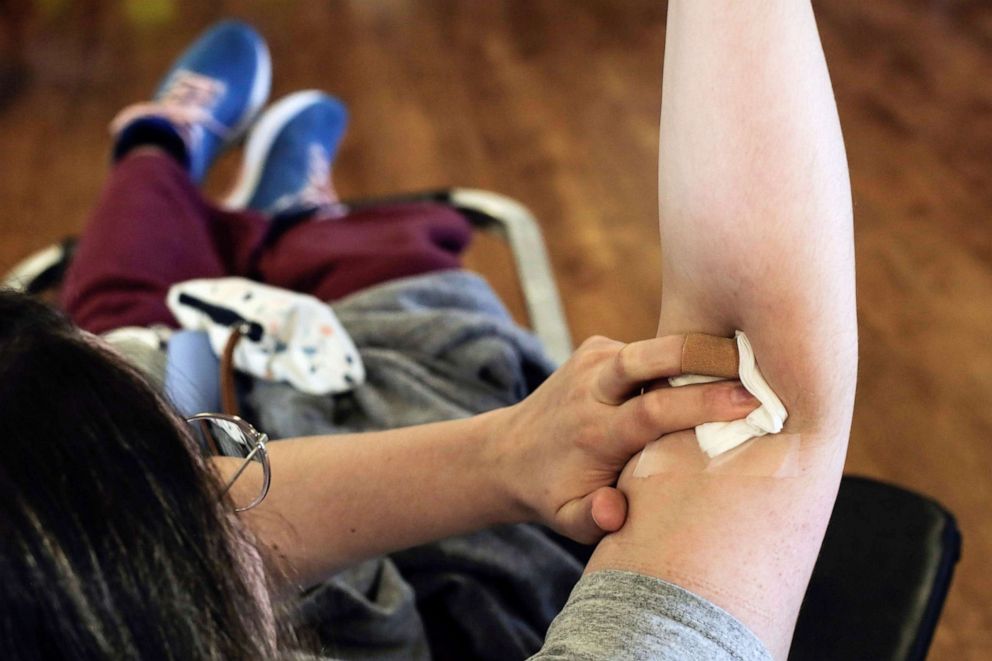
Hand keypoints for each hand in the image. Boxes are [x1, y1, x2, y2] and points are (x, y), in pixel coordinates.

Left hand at [493, 334, 758, 543]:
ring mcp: (592, 360)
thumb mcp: (568, 520)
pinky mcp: (597, 346)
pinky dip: (679, 358)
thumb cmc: (553, 492)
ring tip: (748, 362)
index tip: (750, 403)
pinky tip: (708, 369)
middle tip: (758, 358)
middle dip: (705, 353)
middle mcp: (591, 387)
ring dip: (699, 352)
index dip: (702, 403)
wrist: (508, 452)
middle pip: (650, 356)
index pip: (652, 412)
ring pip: (655, 347)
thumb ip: (592, 519)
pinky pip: (648, 349)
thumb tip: (615, 508)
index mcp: (593, 431)